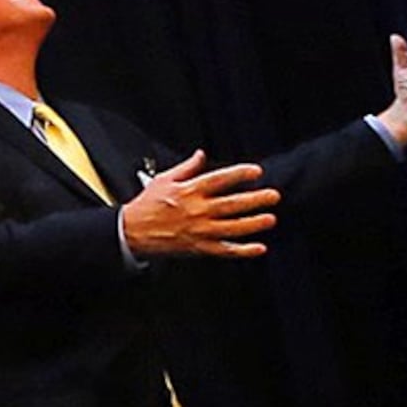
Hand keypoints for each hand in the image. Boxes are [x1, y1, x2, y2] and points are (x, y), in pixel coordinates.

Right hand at [120, 153, 275, 258]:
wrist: (133, 231)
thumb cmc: (147, 204)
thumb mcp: (164, 179)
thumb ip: (186, 167)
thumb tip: (201, 155)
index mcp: (189, 191)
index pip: (219, 180)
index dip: (239, 174)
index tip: (256, 171)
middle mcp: (197, 210)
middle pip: (231, 204)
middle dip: (254, 199)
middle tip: (273, 196)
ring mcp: (199, 231)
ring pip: (231, 228)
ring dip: (253, 223)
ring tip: (270, 219)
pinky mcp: (198, 248)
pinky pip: (224, 250)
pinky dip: (242, 251)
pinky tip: (258, 248)